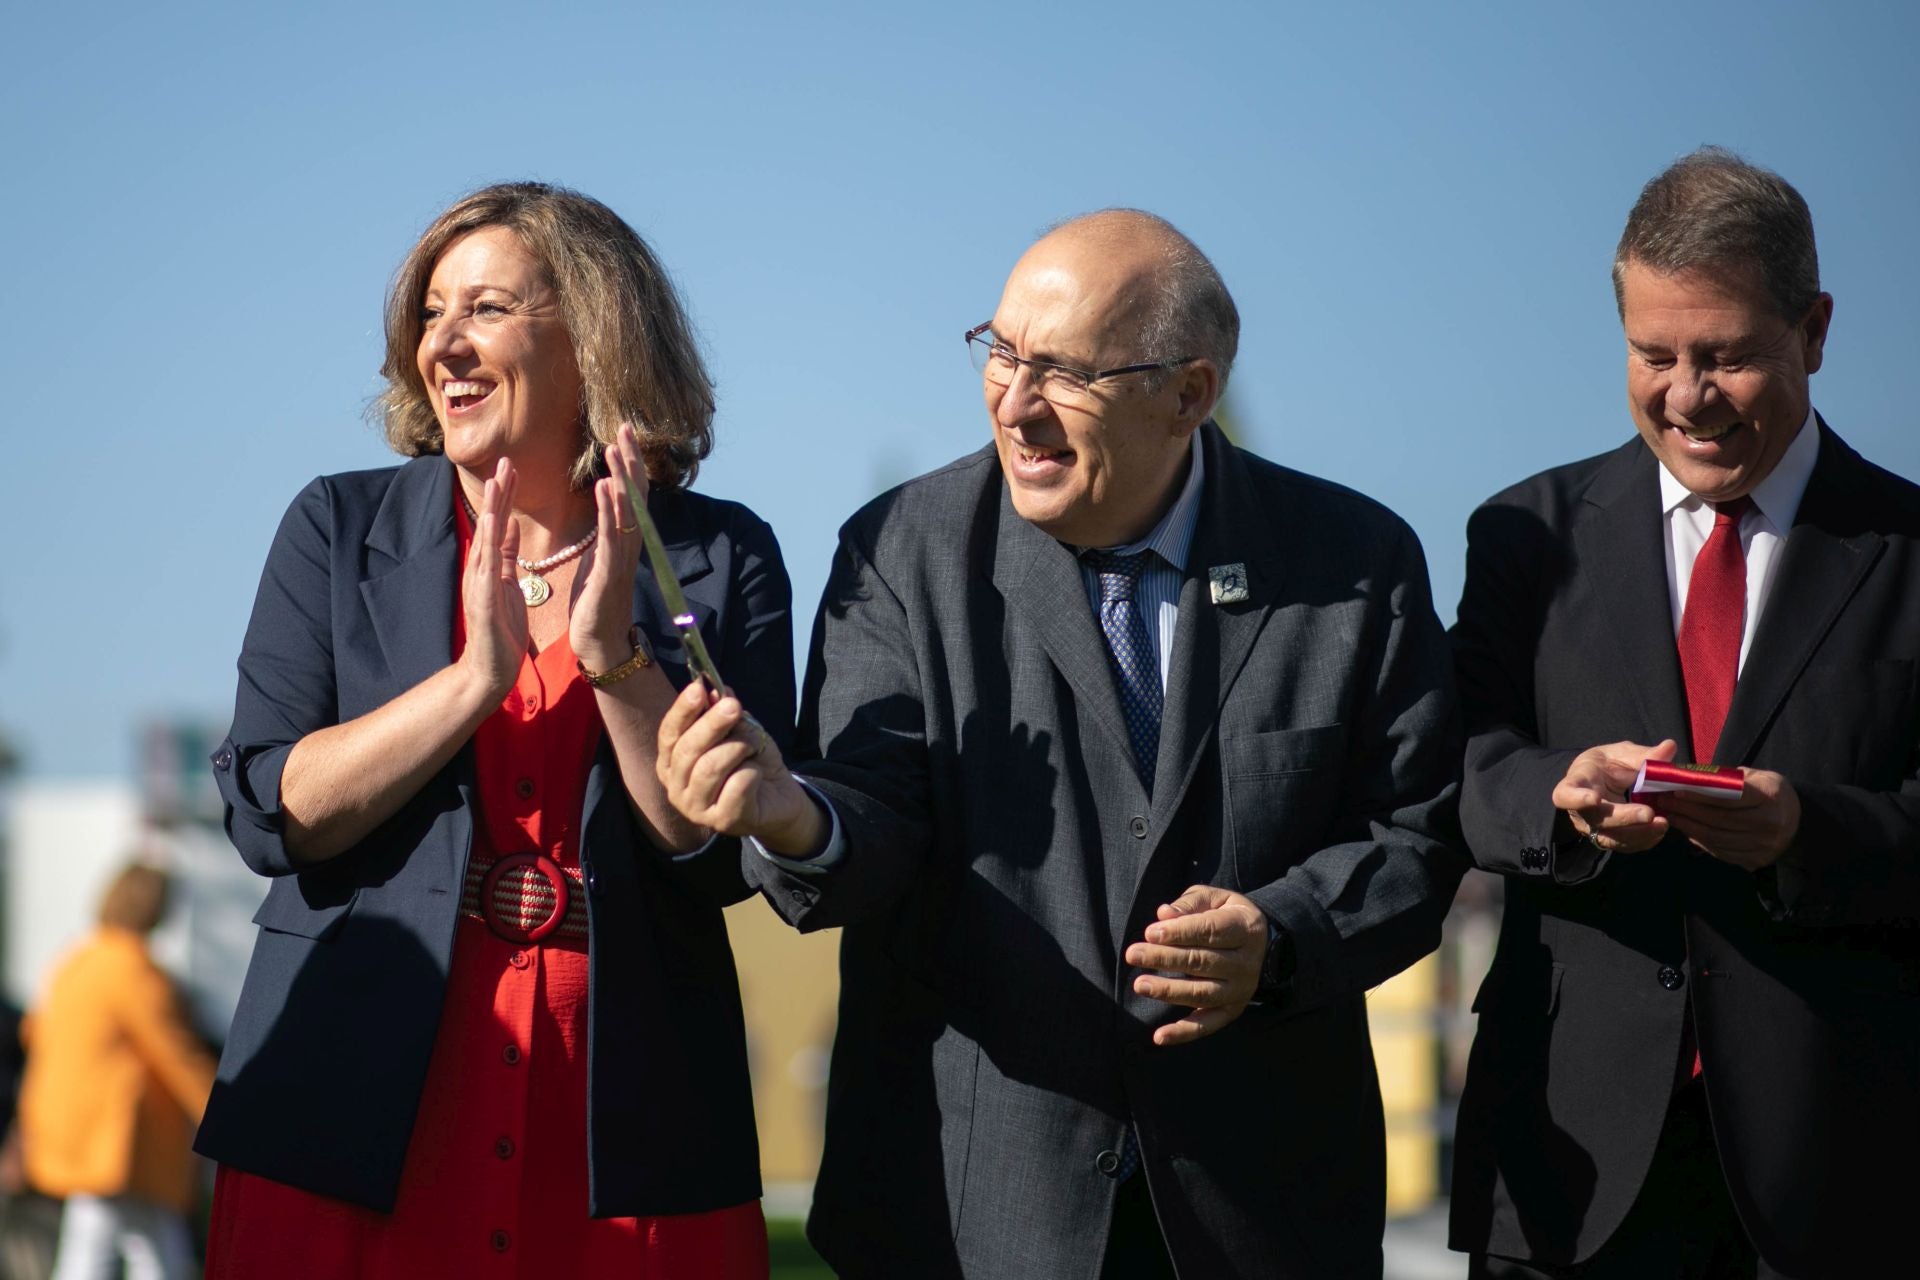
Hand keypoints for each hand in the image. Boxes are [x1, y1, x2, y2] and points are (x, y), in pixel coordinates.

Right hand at [458, 458, 528, 700]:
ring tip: (497, 482)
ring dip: (492, 510)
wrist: (489, 670)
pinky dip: (490, 543)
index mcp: (491, 566)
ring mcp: (481, 584)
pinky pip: (488, 567)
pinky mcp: (485, 600)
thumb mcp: (507, 584)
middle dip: (498, 492)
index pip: (499, 524)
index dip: (506, 496)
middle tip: (506, 460)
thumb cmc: (500, 630)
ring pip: (486, 540)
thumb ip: (505, 554)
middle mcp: (482, 570)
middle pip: (490, 524)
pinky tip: (493, 523)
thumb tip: (507, 523)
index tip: (513, 467)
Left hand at [571, 423, 648, 669]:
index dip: (629, 464)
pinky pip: (612, 537)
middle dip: (630, 461)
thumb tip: (607, 504)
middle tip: (625, 428)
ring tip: (616, 448)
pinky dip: (610, 509)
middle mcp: (629, 545)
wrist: (599, 644)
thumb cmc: (596, 604)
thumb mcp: (599, 560)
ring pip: (628, 511)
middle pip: (636, 495)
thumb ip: (606, 531)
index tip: (622, 434)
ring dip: (623, 477)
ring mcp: (621, 559)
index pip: (632, 494)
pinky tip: (607, 486)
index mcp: (624, 540)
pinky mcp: (609, 574)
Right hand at [656, 681, 823, 851]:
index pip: (669, 734)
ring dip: (738, 747)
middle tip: (734, 706)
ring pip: (710, 766)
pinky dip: (753, 771)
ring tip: (753, 744)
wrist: (779, 799)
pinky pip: (737, 784)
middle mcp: (676, 788)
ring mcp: (695, 809)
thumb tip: (715, 690)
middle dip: (712, 723)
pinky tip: (758, 774)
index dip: (682, 710)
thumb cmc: (750, 762)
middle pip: (688, 749)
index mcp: (672, 764)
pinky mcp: (722, 821)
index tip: (698, 688)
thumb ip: (723, 713)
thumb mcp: (738, 731)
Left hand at [1123, 885, 1267, 1046]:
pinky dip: (1183, 1033)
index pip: (1209, 930)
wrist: (1262, 943)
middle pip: (1202, 962)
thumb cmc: (1226, 915)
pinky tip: (1158, 1036)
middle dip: (1164, 958)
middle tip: (1133, 954)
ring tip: (1140, 984)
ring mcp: (1241, 990)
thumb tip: (1164, 914)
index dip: (1179, 932)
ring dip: (1169, 991)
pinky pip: (1207, 1025)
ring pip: (1202, 993)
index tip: (1150, 932)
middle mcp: (1246, 962)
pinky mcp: (1232, 1010)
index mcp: (1245, 928)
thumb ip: (1189, 904)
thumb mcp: (1215, 899)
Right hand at [1552, 739, 1676, 853]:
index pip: (1565, 795)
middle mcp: (1580, 811)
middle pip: (1597, 820)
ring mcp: (1593, 828)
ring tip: (1663, 823)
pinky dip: (1644, 840)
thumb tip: (1670, 746)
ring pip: (1612, 838)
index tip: (1593, 798)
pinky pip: (1625, 845)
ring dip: (1638, 833)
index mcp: (1576, 784)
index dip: (1576, 798)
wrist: (1603, 784)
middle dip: (1625, 818)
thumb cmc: (1606, 765)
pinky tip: (1659, 830)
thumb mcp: (1621, 754)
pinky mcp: (1609, 839)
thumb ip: (1644, 754)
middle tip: (1649, 813)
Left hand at [1658, 768, 1799, 869]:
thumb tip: (1684, 778)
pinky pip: (1721, 852)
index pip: (1730, 796)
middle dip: (1687, 811)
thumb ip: (1724, 778)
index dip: (1700, 794)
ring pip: (1717, 838)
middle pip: (1719, 819)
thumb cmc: (1766, 791)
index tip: (1676, 790)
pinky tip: (1686, 831)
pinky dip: (1700, 842)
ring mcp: (1765, 845)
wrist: (1795, 819)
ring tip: (1669, 816)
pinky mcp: (1757, 860)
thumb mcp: (1753, 776)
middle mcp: (1771, 823)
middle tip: (1663, 802)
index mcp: (1770, 796)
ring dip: (1688, 827)